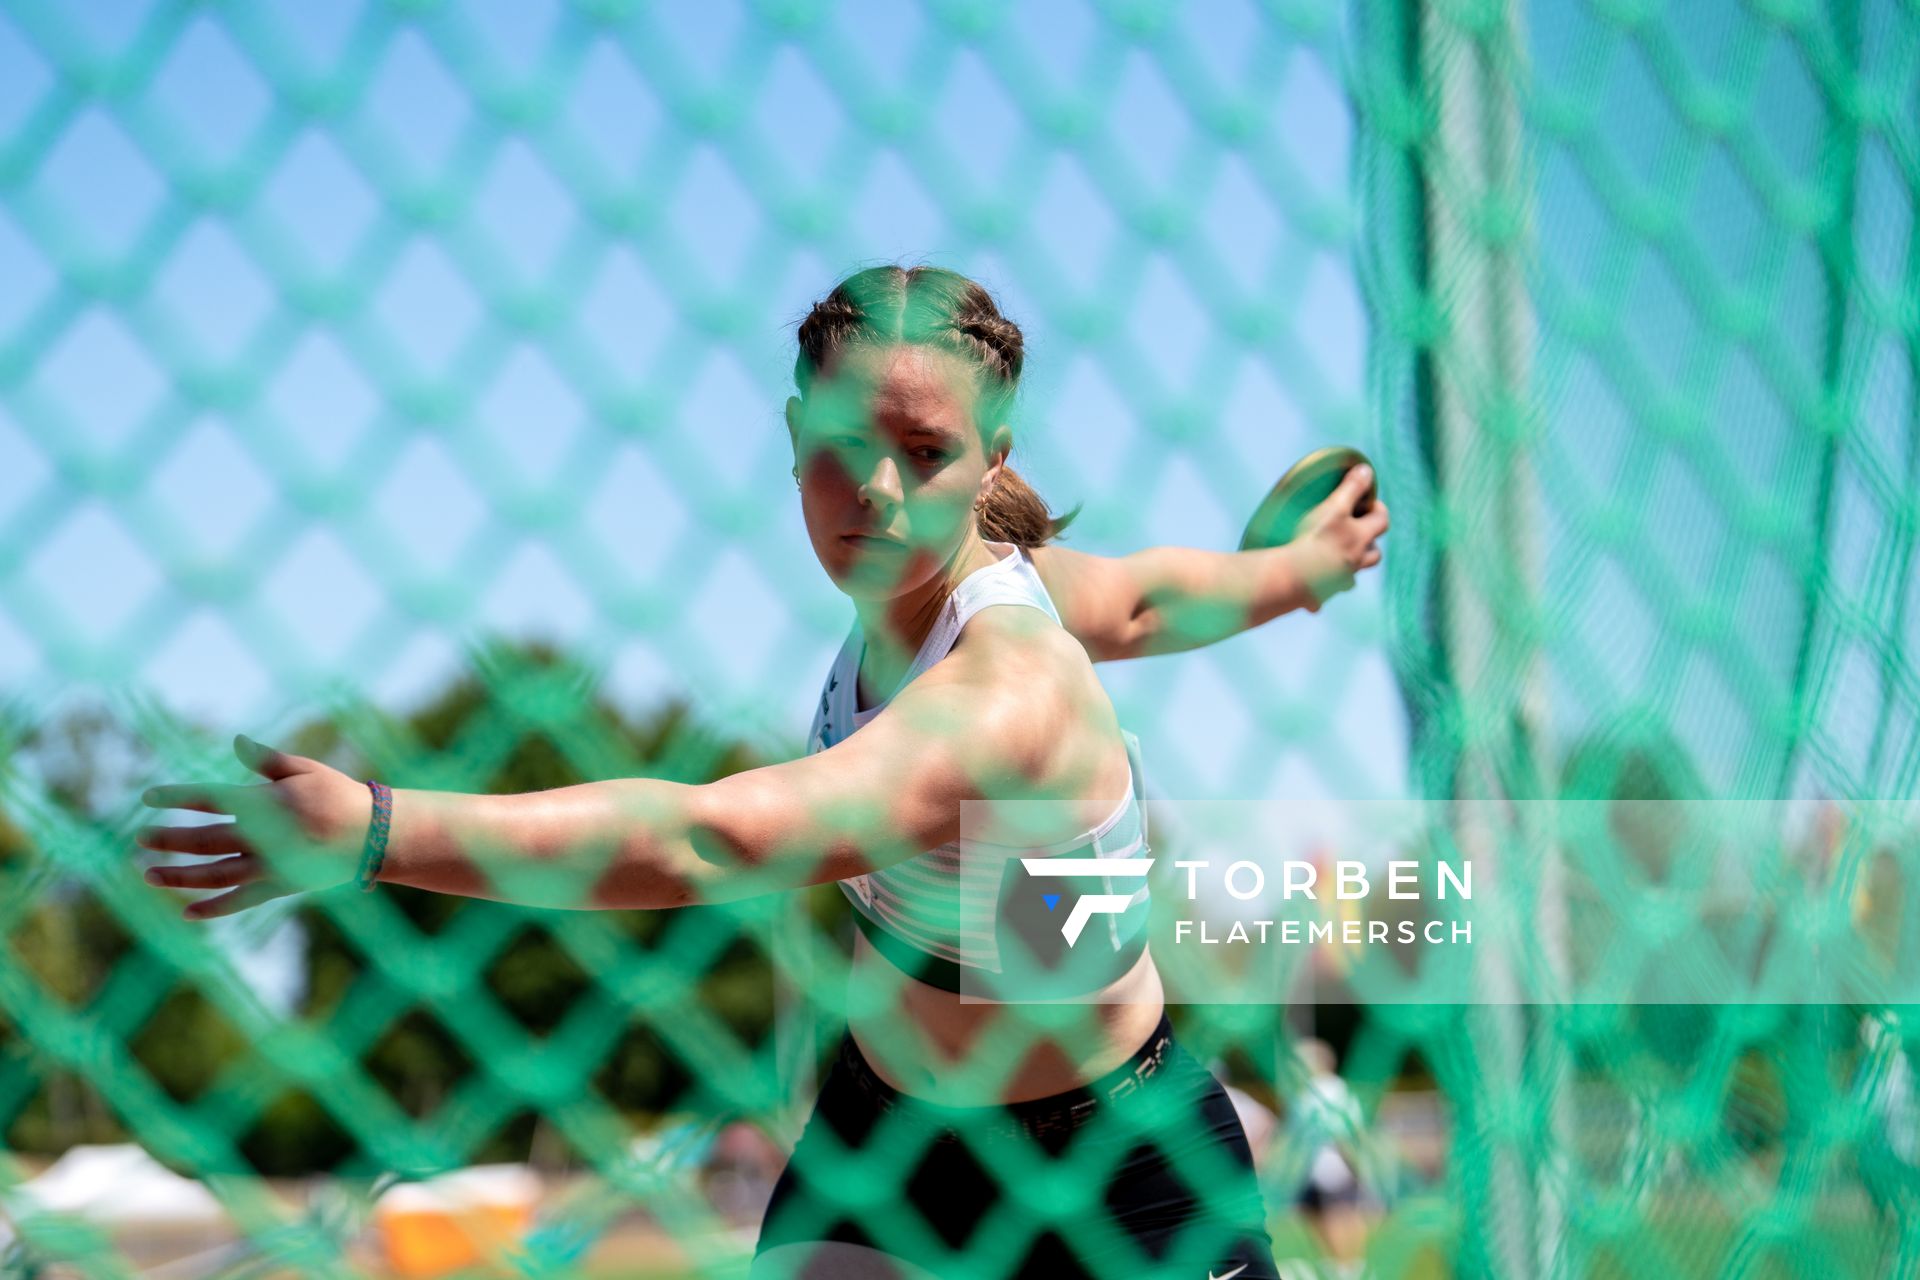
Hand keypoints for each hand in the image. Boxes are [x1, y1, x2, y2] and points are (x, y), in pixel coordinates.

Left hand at [137, 734, 372, 920]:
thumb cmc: (340, 795)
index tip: (147, 797)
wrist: (377, 835)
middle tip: (140, 838)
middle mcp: (264, 838)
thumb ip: (267, 761)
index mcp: (267, 804)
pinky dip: (215, 909)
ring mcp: (271, 866)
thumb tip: (235, 742)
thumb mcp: (306, 770)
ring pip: (215, 874)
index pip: (210, 799)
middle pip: (205, 840)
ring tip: (150, 874)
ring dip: (180, 876)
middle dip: (169, 839)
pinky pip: (242, 901)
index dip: (176, 797)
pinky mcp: (281, 886)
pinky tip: (189, 913)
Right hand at [1290, 464, 1389, 612]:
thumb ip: (1351, 487)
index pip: (1382, 520)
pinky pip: (1322, 597)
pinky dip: (1320, 592)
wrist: (1293, 577)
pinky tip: (1309, 592)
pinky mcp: (1319, 596)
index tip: (1366, 501)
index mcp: (1360, 538)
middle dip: (1368, 540)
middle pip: (1374, 553)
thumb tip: (1366, 470)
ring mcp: (1339, 581)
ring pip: (1353, 575)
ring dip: (1350, 566)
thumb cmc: (1314, 539)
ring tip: (1335, 559)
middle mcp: (1355, 562)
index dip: (1377, 508)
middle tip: (1354, 531)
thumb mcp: (1334, 506)